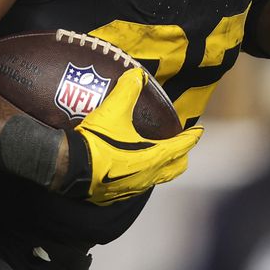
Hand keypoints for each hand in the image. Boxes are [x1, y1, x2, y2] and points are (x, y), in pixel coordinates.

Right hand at [66, 68, 202, 204]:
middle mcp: (149, 175)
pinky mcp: (118, 195)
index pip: (182, 146)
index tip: (199, 131)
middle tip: (179, 142)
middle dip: (181, 154)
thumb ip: (127, 90)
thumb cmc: (95, 142)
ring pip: (158, 177)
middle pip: (176, 167)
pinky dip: (143, 173)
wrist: (70, 168)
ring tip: (156, 152)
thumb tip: (136, 74)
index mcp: (154, 157)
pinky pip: (138, 184)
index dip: (192, 137)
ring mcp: (134, 187)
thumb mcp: (113, 111)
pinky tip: (131, 165)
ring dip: (162, 165)